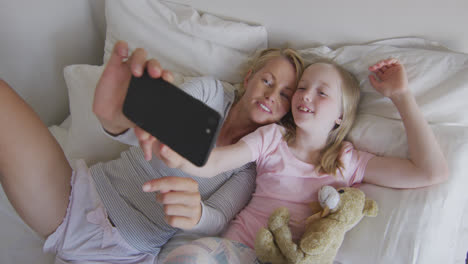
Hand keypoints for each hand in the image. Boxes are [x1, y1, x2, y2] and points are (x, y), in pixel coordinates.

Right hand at [92, 41, 173, 159]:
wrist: (110, 116)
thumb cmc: (129, 117)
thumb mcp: (138, 126)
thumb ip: (144, 135)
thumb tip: (150, 152)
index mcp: (155, 88)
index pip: (165, 77)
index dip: (167, 76)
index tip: (166, 80)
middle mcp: (145, 76)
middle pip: (154, 64)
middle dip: (156, 67)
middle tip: (154, 75)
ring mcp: (130, 69)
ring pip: (140, 56)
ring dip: (140, 60)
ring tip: (136, 71)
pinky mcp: (116, 64)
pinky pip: (121, 50)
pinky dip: (122, 47)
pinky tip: (122, 50)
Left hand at [142, 176, 201, 228]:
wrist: (196, 212)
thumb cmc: (181, 196)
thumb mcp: (176, 187)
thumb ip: (166, 184)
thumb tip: (154, 186)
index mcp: (191, 184)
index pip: (172, 182)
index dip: (157, 184)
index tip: (144, 187)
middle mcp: (195, 196)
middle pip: (168, 197)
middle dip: (160, 198)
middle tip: (161, 198)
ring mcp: (194, 210)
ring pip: (168, 209)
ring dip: (165, 208)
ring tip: (170, 207)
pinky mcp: (191, 222)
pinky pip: (171, 220)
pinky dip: (168, 218)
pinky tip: (172, 215)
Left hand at [368, 58, 408, 99]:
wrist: (397, 92)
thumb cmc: (388, 91)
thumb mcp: (377, 86)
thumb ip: (372, 81)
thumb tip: (369, 75)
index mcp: (383, 77)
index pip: (378, 70)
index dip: (374, 68)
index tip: (370, 68)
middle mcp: (388, 73)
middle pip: (382, 65)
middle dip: (377, 65)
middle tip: (374, 67)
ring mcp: (393, 70)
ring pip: (387, 62)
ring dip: (383, 62)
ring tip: (379, 64)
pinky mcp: (399, 68)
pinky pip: (395, 61)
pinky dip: (391, 60)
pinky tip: (386, 62)